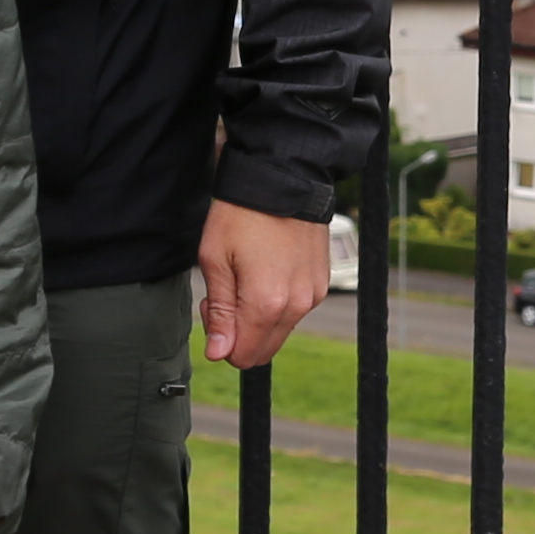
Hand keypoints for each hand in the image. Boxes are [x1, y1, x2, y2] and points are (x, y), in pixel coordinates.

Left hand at [197, 200, 331, 372]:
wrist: (283, 177)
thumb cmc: (242, 214)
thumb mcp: (215, 260)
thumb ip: (219, 312)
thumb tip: (218, 353)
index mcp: (266, 304)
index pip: (243, 356)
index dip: (221, 340)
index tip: (213, 306)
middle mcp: (296, 306)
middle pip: (263, 350)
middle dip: (239, 333)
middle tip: (227, 292)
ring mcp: (313, 294)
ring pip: (280, 331)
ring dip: (259, 317)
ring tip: (247, 276)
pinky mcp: (321, 282)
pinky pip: (296, 310)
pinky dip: (278, 302)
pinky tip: (267, 269)